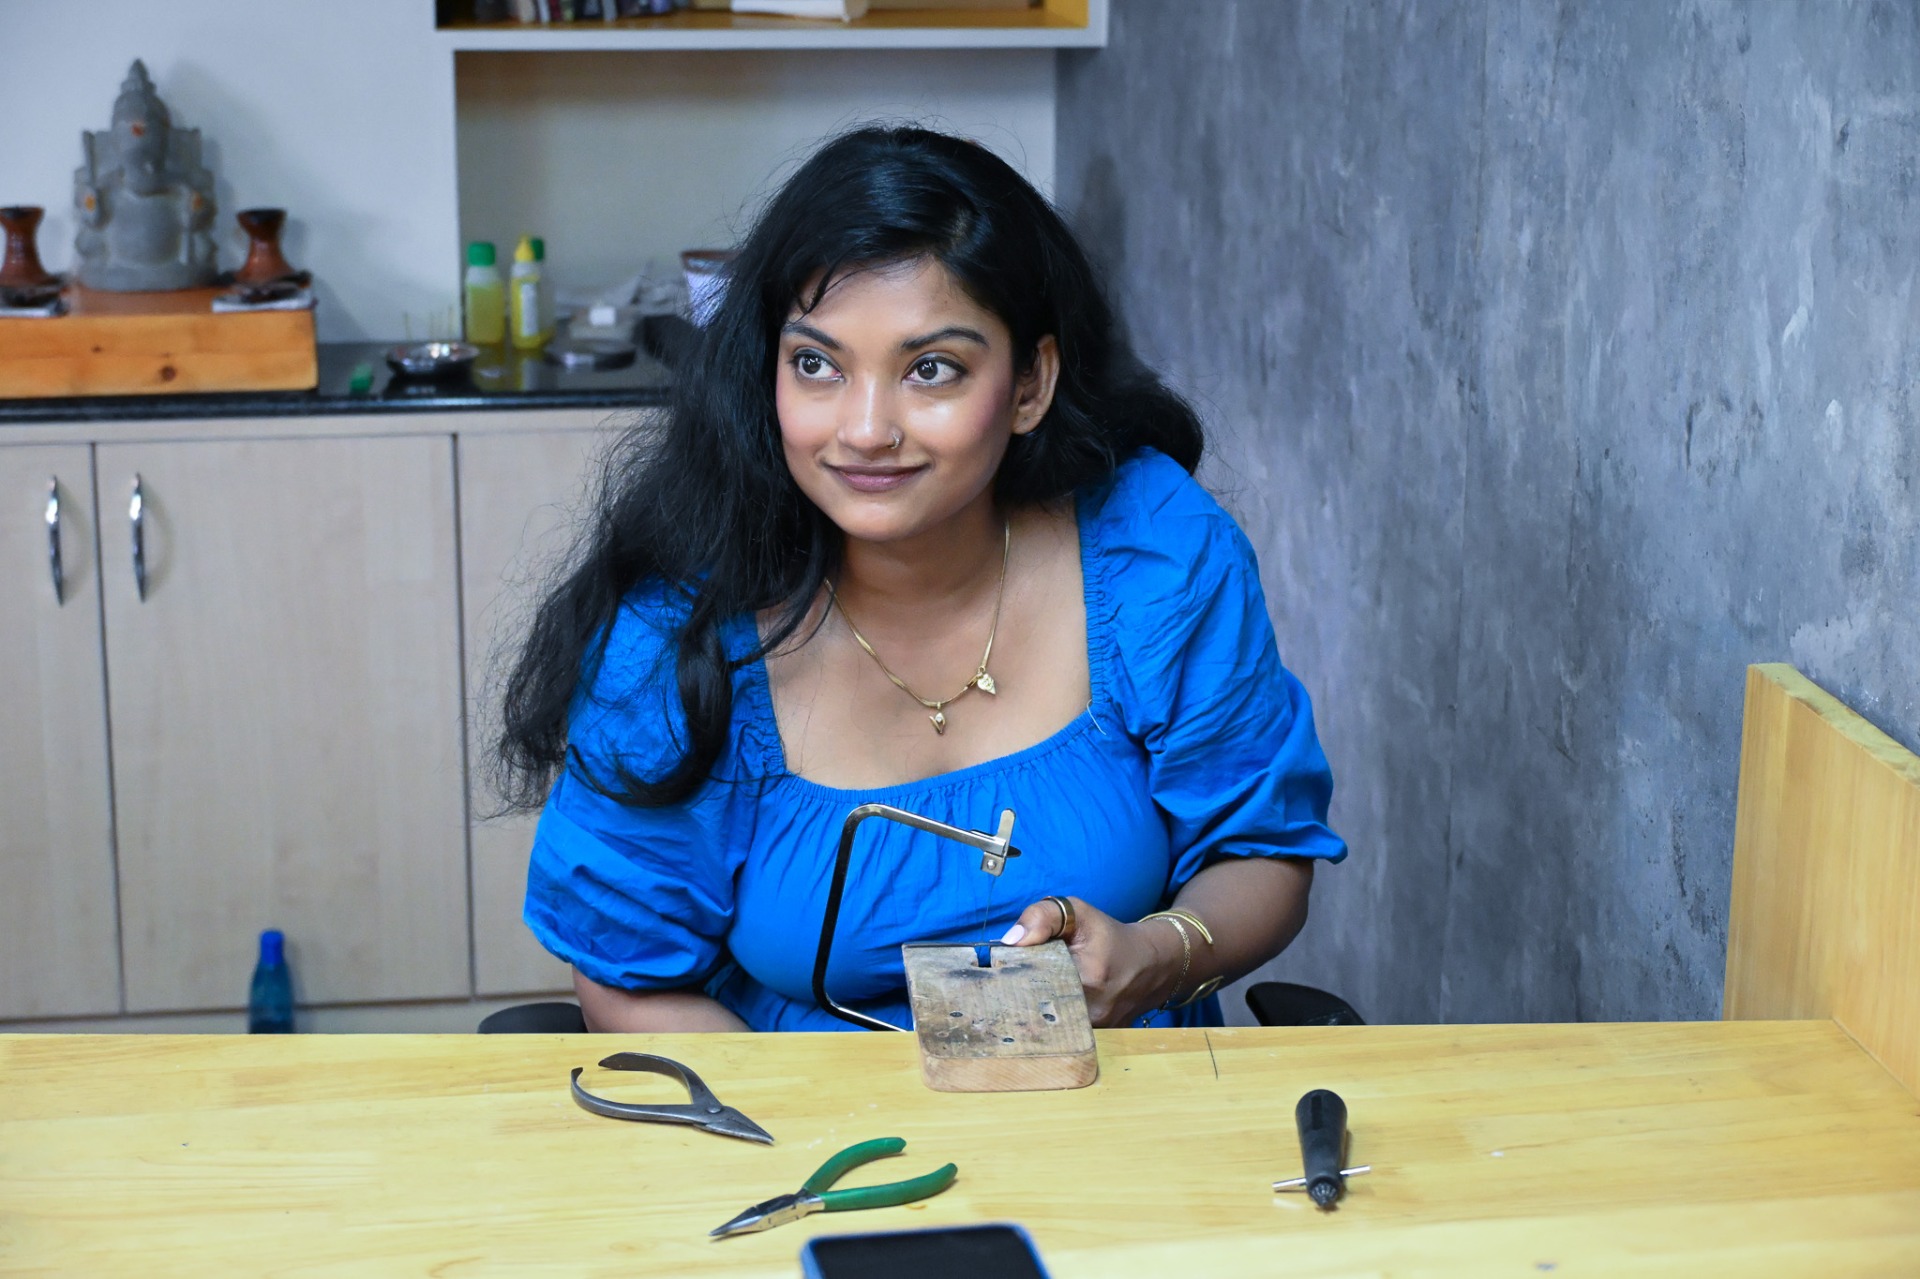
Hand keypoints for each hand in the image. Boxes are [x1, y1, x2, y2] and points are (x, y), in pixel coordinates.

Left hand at [1001, 896, 1181, 1027]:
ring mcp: (1099, 1031)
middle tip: (1011, 987)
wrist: (1150, 963)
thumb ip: (1042, 917)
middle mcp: (1094, 1012)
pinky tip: (1050, 1010)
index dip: (1014, 980)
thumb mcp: (1078, 913)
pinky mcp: (1100, 1040)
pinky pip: (1066, 1036)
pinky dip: (1054, 1024)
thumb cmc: (1108, 937)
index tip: (1004, 974)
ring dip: (1037, 1013)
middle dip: (1022, 999)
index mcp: (1087, 978)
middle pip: (1040, 1011)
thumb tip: (1011, 941)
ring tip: (1029, 998)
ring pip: (1052, 1027)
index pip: (1033, 986)